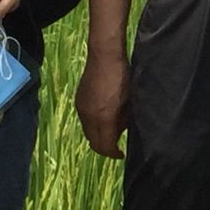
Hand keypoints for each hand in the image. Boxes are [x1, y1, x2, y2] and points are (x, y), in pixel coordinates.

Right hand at [76, 38, 131, 159]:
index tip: (122, 154)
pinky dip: (94, 125)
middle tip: (117, 147)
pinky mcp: (79, 100)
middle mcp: (88, 115)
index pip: (104, 145)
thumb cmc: (123, 75)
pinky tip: (105, 117)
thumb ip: (126, 119)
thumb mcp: (130, 100)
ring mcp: (81, 107)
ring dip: (99, 136)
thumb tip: (124, 130)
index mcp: (103, 117)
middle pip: (93, 141)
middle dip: (105, 147)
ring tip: (113, 131)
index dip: (113, 153)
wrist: (104, 55)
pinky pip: (85, 120)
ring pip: (88, 131)